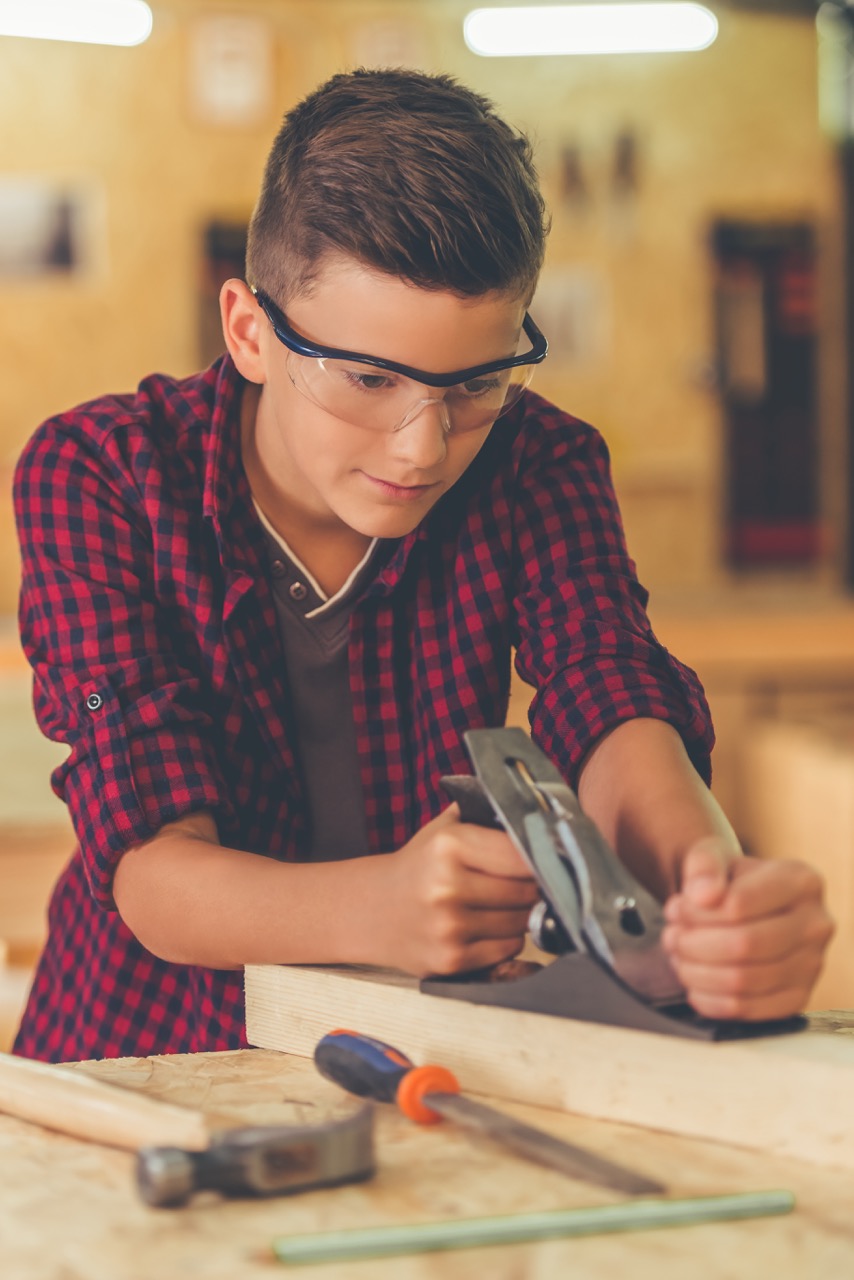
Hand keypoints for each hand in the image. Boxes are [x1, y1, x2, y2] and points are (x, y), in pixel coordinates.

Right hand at [376, 805, 539, 977]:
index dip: (538, 857)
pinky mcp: (451, 960)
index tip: (542, 858)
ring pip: (521, 921)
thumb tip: (535, 812)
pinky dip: (506, 938)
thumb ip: (485, 814)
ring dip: (520, 914)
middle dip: (531, 887)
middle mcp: (446, 887)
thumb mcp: (444, 829)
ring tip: (497, 904)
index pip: (522, 854)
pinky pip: (508, 948)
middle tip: (519, 882)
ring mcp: (448, 927)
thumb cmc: (419, 867)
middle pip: (526, 890)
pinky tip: (485, 926)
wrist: (374, 910)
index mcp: (448, 847)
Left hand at [662, 837, 833, 1020]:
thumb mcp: (711, 856)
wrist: (740, 905)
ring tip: (679, 954)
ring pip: (742, 980)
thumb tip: (703, 895)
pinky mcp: (797, 999)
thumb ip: (703, 866)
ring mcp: (811, 966)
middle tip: (672, 935)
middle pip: (744, 944)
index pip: (740, 903)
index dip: (696, 912)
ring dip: (696, 971)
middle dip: (694, 943)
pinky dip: (709, 999)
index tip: (676, 908)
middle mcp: (816, 924)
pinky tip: (694, 980)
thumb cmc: (727, 880)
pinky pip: (746, 1009)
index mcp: (801, 881)